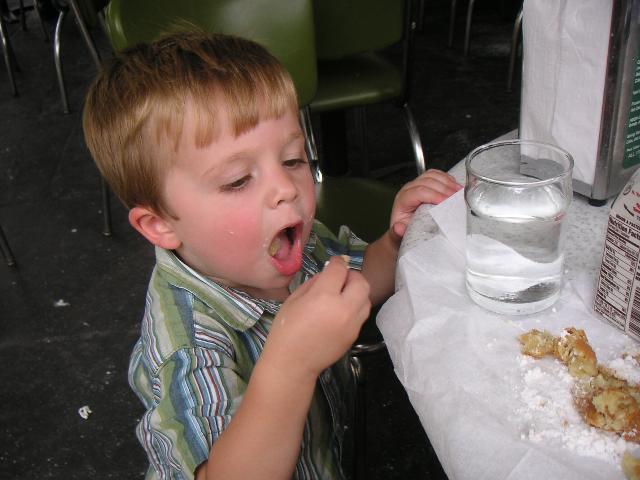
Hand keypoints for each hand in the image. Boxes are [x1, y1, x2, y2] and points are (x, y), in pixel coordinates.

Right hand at [261, 257, 370, 381]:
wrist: (292, 363)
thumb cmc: (286, 330)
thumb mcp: (294, 299)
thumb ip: (314, 283)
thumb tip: (327, 274)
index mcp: (324, 297)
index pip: (339, 269)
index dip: (337, 262)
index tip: (334, 263)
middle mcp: (343, 308)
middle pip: (361, 282)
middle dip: (352, 275)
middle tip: (341, 278)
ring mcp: (352, 323)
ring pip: (366, 298)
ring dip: (357, 291)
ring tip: (342, 294)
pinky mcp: (355, 335)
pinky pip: (362, 314)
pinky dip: (355, 306)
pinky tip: (341, 311)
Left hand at [389, 169, 461, 240]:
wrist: (404, 227)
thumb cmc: (404, 229)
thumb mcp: (400, 233)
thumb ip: (398, 231)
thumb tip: (399, 228)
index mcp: (402, 200)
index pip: (418, 192)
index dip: (434, 195)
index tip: (446, 202)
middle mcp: (409, 189)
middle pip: (427, 181)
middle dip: (444, 189)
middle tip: (456, 198)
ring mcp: (417, 184)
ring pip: (432, 175)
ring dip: (448, 182)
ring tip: (459, 192)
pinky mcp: (425, 182)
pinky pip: (436, 174)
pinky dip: (448, 179)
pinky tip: (456, 187)